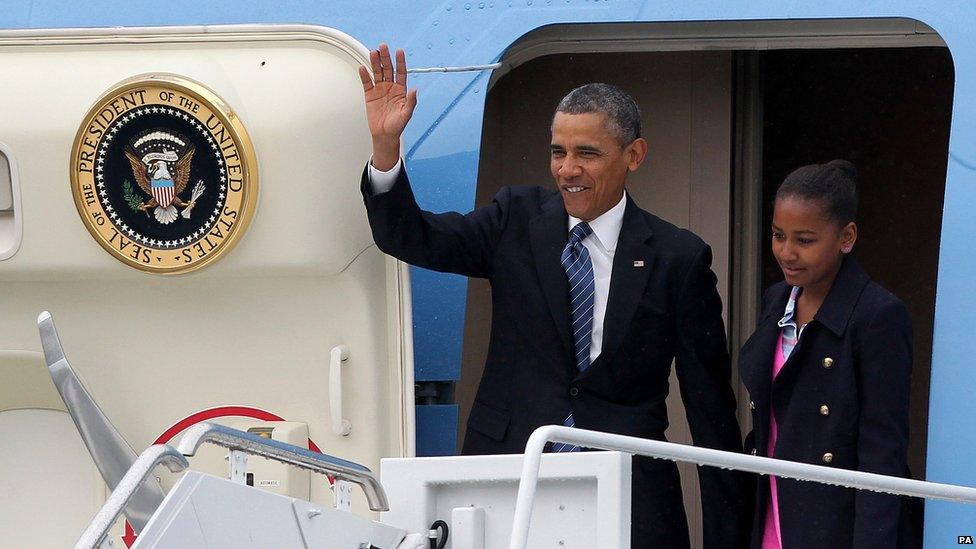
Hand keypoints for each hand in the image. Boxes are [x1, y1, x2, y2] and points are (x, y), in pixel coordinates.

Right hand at [359, 44, 416, 170]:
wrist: (385, 135)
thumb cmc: (397, 126)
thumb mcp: (406, 114)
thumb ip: (411, 102)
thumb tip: (415, 90)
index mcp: (400, 90)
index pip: (401, 72)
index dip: (400, 62)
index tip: (399, 51)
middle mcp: (390, 87)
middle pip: (388, 69)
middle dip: (386, 58)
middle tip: (383, 46)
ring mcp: (380, 90)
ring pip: (377, 72)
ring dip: (375, 62)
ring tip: (373, 52)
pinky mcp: (370, 95)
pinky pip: (367, 82)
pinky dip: (364, 75)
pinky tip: (363, 68)